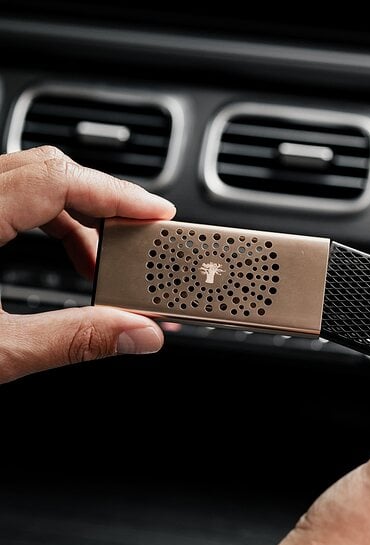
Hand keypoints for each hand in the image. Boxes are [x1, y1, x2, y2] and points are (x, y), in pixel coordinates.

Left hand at [0, 146, 175, 382]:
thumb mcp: (0, 352)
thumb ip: (73, 340)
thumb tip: (138, 334)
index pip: (57, 178)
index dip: (116, 193)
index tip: (158, 214)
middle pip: (49, 171)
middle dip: (104, 207)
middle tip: (140, 243)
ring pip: (31, 181)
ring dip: (78, 218)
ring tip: (103, 266)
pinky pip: (13, 198)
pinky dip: (49, 221)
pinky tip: (70, 261)